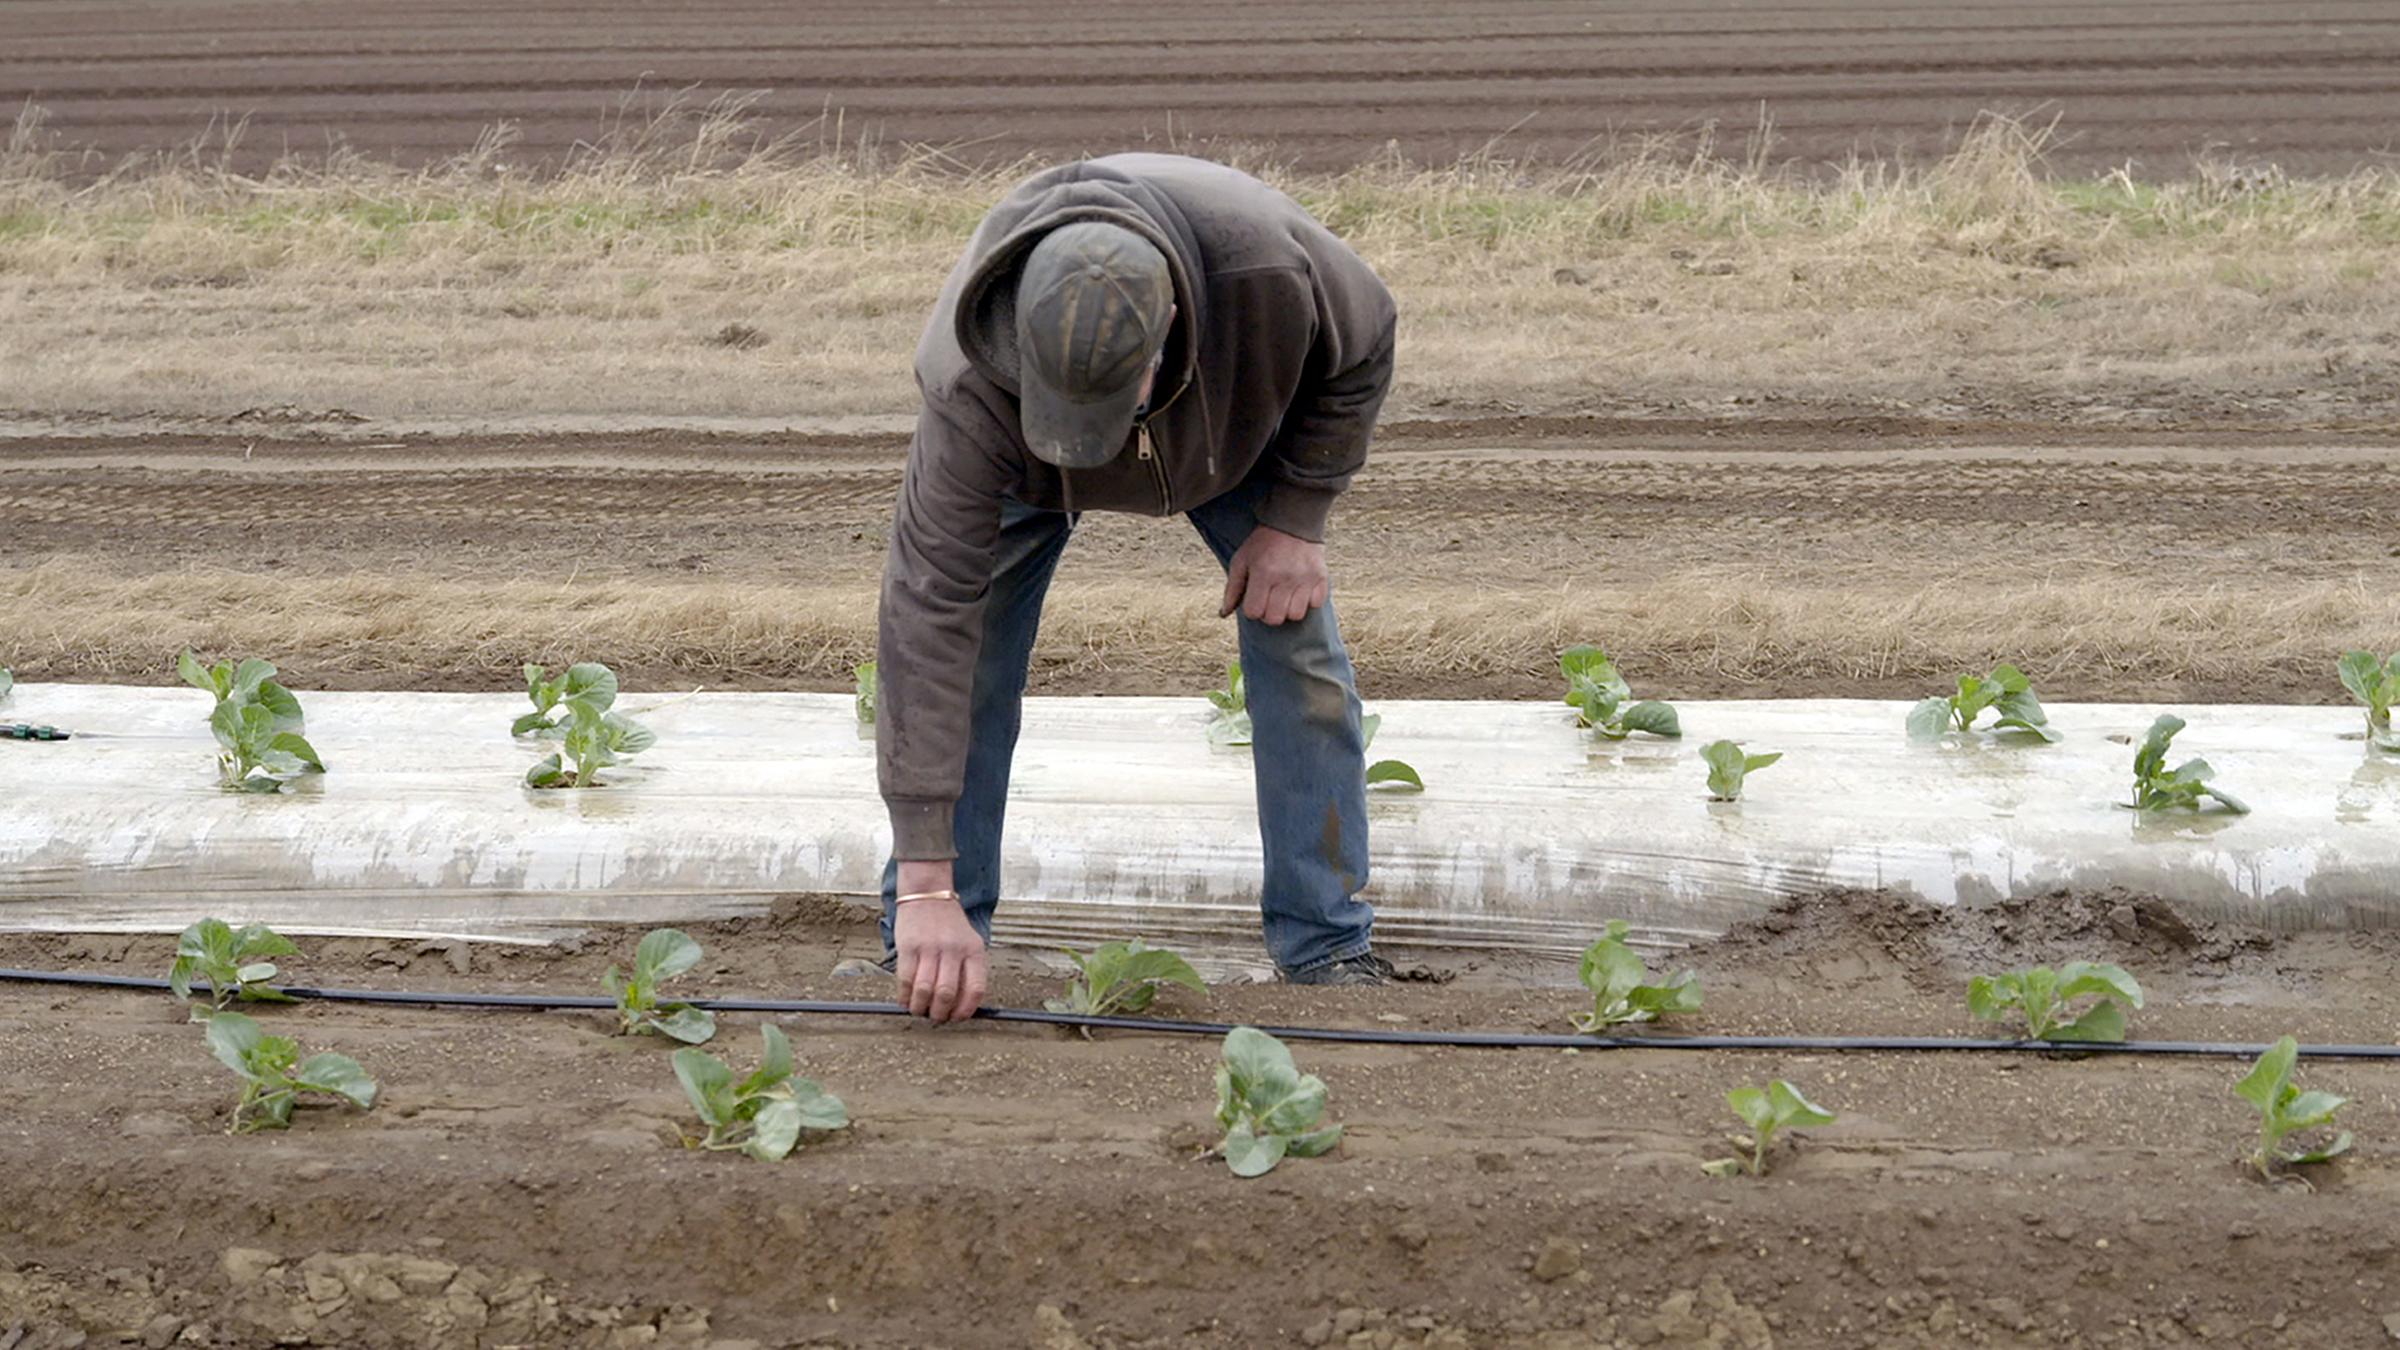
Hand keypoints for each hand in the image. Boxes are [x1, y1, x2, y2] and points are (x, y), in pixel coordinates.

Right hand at [894, 860, 986, 1023]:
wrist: (928, 894)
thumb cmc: (949, 923)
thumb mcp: (969, 942)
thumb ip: (969, 969)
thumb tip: (962, 1005)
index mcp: (973, 951)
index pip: (975, 989)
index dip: (966, 1010)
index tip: (957, 1017)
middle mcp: (953, 950)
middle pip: (947, 993)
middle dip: (940, 1013)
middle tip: (936, 1017)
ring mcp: (930, 948)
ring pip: (925, 990)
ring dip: (921, 1007)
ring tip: (919, 1011)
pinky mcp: (908, 947)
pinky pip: (906, 980)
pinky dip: (905, 996)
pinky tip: (906, 1000)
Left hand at [1220, 525, 1329, 625]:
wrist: (1292, 522)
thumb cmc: (1262, 544)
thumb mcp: (1241, 561)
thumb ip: (1232, 589)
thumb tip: (1224, 614)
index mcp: (1263, 573)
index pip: (1254, 612)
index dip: (1252, 609)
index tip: (1254, 599)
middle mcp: (1285, 578)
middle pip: (1275, 619)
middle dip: (1269, 613)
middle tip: (1269, 600)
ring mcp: (1305, 579)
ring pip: (1296, 615)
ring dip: (1288, 609)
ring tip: (1285, 596)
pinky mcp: (1321, 577)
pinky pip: (1316, 604)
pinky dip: (1308, 601)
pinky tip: (1301, 589)